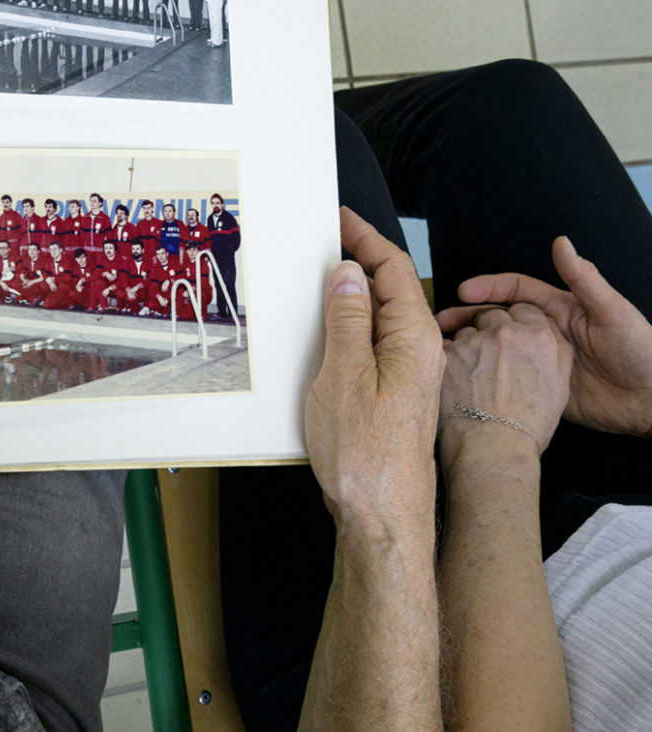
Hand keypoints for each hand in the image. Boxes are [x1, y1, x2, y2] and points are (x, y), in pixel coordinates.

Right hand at [305, 209, 443, 525]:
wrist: (383, 513)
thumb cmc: (366, 453)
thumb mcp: (344, 376)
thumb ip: (347, 321)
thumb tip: (348, 275)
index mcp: (411, 338)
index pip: (393, 270)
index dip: (366, 238)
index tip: (339, 218)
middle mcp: (416, 352)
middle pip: (389, 290)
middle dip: (356, 262)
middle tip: (319, 244)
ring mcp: (405, 375)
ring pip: (378, 320)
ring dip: (348, 298)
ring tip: (314, 284)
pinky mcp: (391, 396)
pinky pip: (371, 348)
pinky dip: (347, 330)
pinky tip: (323, 335)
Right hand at [437, 237, 651, 438]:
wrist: (651, 401)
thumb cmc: (640, 351)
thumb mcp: (612, 311)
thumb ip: (585, 279)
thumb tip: (561, 241)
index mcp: (560, 309)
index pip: (517, 291)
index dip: (490, 287)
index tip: (464, 292)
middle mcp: (545, 332)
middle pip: (498, 317)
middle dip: (467, 316)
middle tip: (439, 323)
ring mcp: (539, 360)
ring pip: (496, 347)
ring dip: (470, 344)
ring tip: (443, 348)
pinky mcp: (539, 387)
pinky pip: (506, 376)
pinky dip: (483, 374)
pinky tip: (463, 375)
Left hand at [438, 303, 570, 465]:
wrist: (492, 448)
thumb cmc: (526, 428)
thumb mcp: (559, 388)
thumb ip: (555, 354)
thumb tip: (548, 339)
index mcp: (540, 338)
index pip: (524, 309)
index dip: (515, 321)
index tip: (508, 335)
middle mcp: (507, 333)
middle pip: (492, 316)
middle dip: (487, 332)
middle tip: (483, 358)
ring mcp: (473, 341)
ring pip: (464, 330)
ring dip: (465, 346)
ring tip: (466, 377)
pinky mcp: (445, 353)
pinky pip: (441, 345)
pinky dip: (445, 359)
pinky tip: (450, 381)